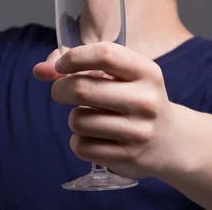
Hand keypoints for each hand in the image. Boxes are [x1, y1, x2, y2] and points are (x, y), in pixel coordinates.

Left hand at [33, 43, 180, 178]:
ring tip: (87, 117)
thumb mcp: (121, 75)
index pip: (104, 54)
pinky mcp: (128, 158)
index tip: (61, 66)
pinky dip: (78, 141)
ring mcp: (138, 132)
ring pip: (78, 120)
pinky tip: (93, 137)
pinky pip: (82, 146)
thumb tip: (39, 70)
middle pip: (82, 89)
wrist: (172, 141)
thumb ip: (80, 65)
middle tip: (60, 92)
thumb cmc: (135, 98)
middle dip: (60, 89)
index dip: (74, 57)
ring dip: (73, 118)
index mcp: (147, 72)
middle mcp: (146, 101)